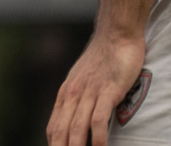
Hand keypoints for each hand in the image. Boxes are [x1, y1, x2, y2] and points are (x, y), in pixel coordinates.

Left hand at [47, 30, 147, 145]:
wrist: (116, 34)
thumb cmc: (104, 59)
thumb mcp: (84, 80)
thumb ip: (80, 99)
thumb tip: (78, 121)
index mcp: (66, 94)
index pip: (54, 128)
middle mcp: (72, 94)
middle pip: (62, 132)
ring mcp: (88, 92)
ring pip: (77, 128)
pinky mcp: (106, 90)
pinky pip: (98, 118)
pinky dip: (99, 138)